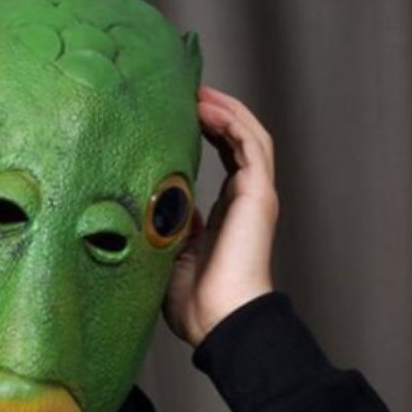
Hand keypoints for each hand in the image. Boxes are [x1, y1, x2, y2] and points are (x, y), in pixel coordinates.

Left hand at [162, 85, 278, 347]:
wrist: (218, 321)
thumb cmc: (193, 302)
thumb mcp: (169, 254)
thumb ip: (168, 224)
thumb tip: (152, 200)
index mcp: (225, 215)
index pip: (219, 159)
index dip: (202, 132)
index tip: (175, 113)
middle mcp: (244, 200)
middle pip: (235, 140)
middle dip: (212, 112)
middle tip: (184, 91)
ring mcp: (254, 196)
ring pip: (246, 136)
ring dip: (223, 109)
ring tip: (195, 90)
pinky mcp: (259, 194)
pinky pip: (251, 145)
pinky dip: (231, 120)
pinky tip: (207, 106)